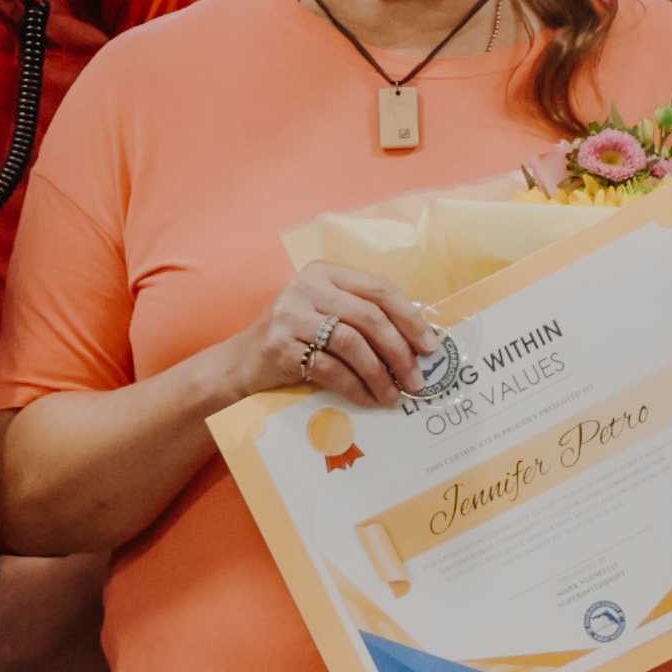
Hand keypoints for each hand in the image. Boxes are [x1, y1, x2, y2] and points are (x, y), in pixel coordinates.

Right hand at [211, 259, 444, 412]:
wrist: (240, 363)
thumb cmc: (294, 338)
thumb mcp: (325, 312)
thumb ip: (362, 315)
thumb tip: (419, 341)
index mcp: (324, 272)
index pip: (379, 288)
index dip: (410, 318)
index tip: (431, 346)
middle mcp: (306, 286)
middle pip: (369, 316)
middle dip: (400, 351)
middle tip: (417, 379)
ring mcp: (289, 315)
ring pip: (352, 343)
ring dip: (380, 374)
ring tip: (393, 396)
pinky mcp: (279, 346)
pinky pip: (330, 369)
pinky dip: (355, 387)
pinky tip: (367, 399)